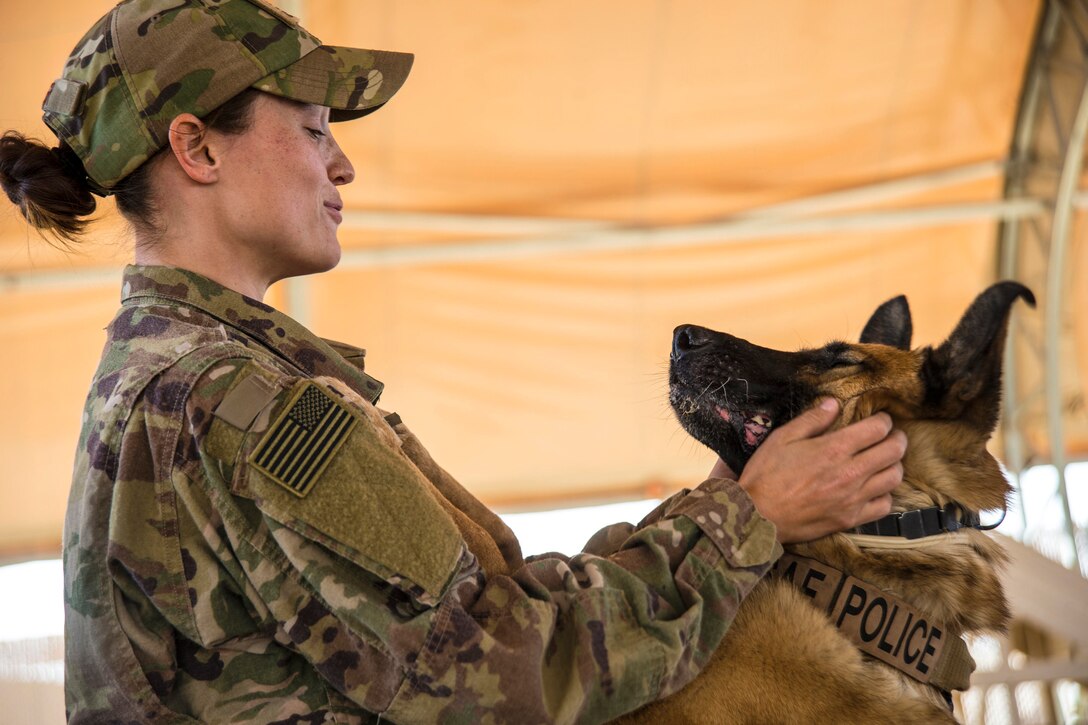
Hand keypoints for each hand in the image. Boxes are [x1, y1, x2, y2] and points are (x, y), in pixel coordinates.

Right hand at [735, 398, 904, 543]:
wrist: (758, 516)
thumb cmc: (766, 475)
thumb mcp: (782, 438)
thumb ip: (811, 420)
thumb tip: (833, 404)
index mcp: (833, 449)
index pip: (877, 429)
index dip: (883, 420)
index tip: (879, 420)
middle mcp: (850, 473)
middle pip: (893, 451)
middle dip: (897, 439)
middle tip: (890, 436)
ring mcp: (853, 498)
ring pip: (894, 478)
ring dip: (894, 465)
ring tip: (884, 461)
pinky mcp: (851, 519)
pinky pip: (884, 506)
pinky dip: (885, 494)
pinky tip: (874, 488)